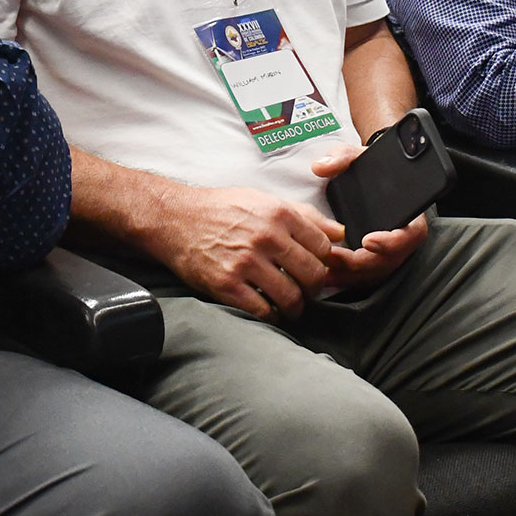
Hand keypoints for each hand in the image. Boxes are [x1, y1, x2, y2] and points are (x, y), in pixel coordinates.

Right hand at [152, 185, 339, 318]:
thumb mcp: (264, 200)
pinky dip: (271, 316)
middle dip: (314, 289)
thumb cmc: (222, 208)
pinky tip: (268, 310)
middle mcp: (266, 237)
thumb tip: (340, 232)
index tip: (315, 268)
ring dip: (295, 307)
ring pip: (291, 297)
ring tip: (290, 306)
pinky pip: (263, 311)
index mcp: (279, 214)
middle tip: (306, 291)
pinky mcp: (226, 285)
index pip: (323, 247)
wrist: (175, 218)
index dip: (324, 261)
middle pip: (313, 275)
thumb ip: (305, 215)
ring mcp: (245, 263)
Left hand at [309, 145, 428, 289]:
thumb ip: (342, 157)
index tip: (368, 240)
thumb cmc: (369, 169)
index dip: (391, 242)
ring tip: (323, 271)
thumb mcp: (357, 157)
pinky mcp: (375, 263)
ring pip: (375, 274)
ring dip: (349, 276)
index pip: (411, 236)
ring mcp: (390, 254)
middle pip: (389, 262)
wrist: (372, 180)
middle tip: (333, 257)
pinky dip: (345, 280)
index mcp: (410, 215)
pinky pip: (364, 278)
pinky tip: (324, 277)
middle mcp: (403, 239)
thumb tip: (321, 166)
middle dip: (359, 263)